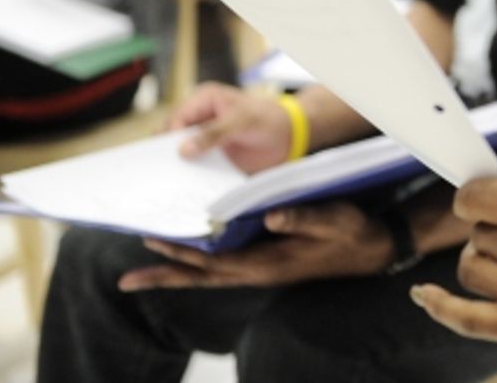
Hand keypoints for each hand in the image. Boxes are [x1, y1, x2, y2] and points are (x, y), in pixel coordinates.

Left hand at [118, 202, 393, 290]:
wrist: (370, 248)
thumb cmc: (351, 232)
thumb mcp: (333, 219)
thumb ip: (303, 216)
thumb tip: (271, 216)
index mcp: (268, 263)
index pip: (215, 262)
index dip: (183, 254)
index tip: (153, 242)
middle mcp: (258, 271)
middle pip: (202, 277)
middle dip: (165, 277)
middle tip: (126, 281)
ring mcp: (261, 269)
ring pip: (209, 276)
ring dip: (177, 274)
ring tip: (143, 276)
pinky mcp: (265, 263)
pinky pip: (222, 268)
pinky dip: (199, 265)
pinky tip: (188, 259)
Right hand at [170, 82, 292, 173]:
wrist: (287, 137)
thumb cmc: (267, 119)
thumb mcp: (242, 122)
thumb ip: (214, 134)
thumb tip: (183, 149)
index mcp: (203, 99)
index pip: (177, 119)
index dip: (169, 138)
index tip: (166, 158)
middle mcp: (198, 117)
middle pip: (173, 136)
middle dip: (168, 153)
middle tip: (163, 174)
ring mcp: (202, 137)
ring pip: (180, 153)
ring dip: (178, 166)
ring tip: (171, 184)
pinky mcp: (209, 155)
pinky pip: (194, 166)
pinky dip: (191, 174)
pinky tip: (187, 187)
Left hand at [411, 176, 496, 354]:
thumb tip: (482, 195)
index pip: (477, 197)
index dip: (471, 198)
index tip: (474, 202)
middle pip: (477, 235)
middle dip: (493, 233)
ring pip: (470, 267)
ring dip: (484, 262)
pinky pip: (465, 317)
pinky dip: (438, 305)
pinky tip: (423, 295)